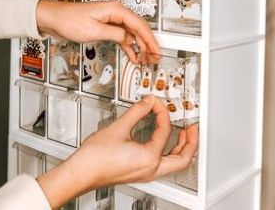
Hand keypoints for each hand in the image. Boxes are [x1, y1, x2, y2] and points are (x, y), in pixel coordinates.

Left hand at [36, 0, 159, 62]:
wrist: (54, 18)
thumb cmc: (69, 20)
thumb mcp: (94, 31)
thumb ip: (116, 35)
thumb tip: (129, 40)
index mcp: (116, 10)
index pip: (140, 25)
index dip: (150, 40)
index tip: (157, 51)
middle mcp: (116, 13)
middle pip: (139, 29)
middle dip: (148, 44)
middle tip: (155, 58)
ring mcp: (111, 20)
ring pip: (132, 34)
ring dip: (140, 47)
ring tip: (146, 59)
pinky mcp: (106, 27)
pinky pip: (123, 36)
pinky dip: (129, 46)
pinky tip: (133, 56)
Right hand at [37, 96, 197, 208]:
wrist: (81, 172)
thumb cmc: (95, 158)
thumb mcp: (119, 127)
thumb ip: (137, 111)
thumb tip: (148, 101)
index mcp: (149, 158)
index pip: (165, 130)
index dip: (163, 112)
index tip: (157, 102)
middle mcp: (150, 169)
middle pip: (182, 158)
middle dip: (191, 141)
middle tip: (193, 126)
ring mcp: (145, 172)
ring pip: (174, 163)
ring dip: (181, 147)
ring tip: (183, 133)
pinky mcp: (139, 172)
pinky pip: (162, 163)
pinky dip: (168, 151)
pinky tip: (162, 141)